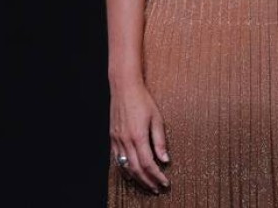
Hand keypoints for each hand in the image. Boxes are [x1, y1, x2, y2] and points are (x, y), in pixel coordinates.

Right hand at [109, 79, 170, 193]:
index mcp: (138, 136)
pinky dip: (125, 170)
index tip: (165, 183)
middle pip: (136, 169)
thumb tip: (165, 160)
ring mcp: (117, 140)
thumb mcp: (157, 118)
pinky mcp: (112, 138)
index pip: (148, 164)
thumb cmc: (143, 100)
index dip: (157, 176)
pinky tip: (132, 175)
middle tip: (157, 189)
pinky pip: (117, 160)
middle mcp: (125, 141)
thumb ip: (160, 141)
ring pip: (125, 167)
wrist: (124, 88)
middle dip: (148, 181)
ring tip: (147, 185)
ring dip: (137, 179)